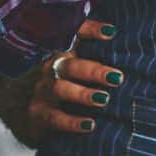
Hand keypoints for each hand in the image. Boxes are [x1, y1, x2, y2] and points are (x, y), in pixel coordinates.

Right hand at [28, 19, 122, 137]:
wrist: (33, 114)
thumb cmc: (66, 85)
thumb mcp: (78, 68)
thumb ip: (98, 56)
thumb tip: (123, 43)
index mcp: (64, 52)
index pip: (74, 35)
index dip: (90, 30)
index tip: (111, 32)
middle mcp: (51, 68)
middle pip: (70, 65)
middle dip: (94, 70)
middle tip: (117, 78)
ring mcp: (42, 90)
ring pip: (60, 89)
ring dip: (83, 94)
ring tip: (104, 99)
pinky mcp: (37, 113)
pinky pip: (54, 118)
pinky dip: (72, 122)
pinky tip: (89, 124)